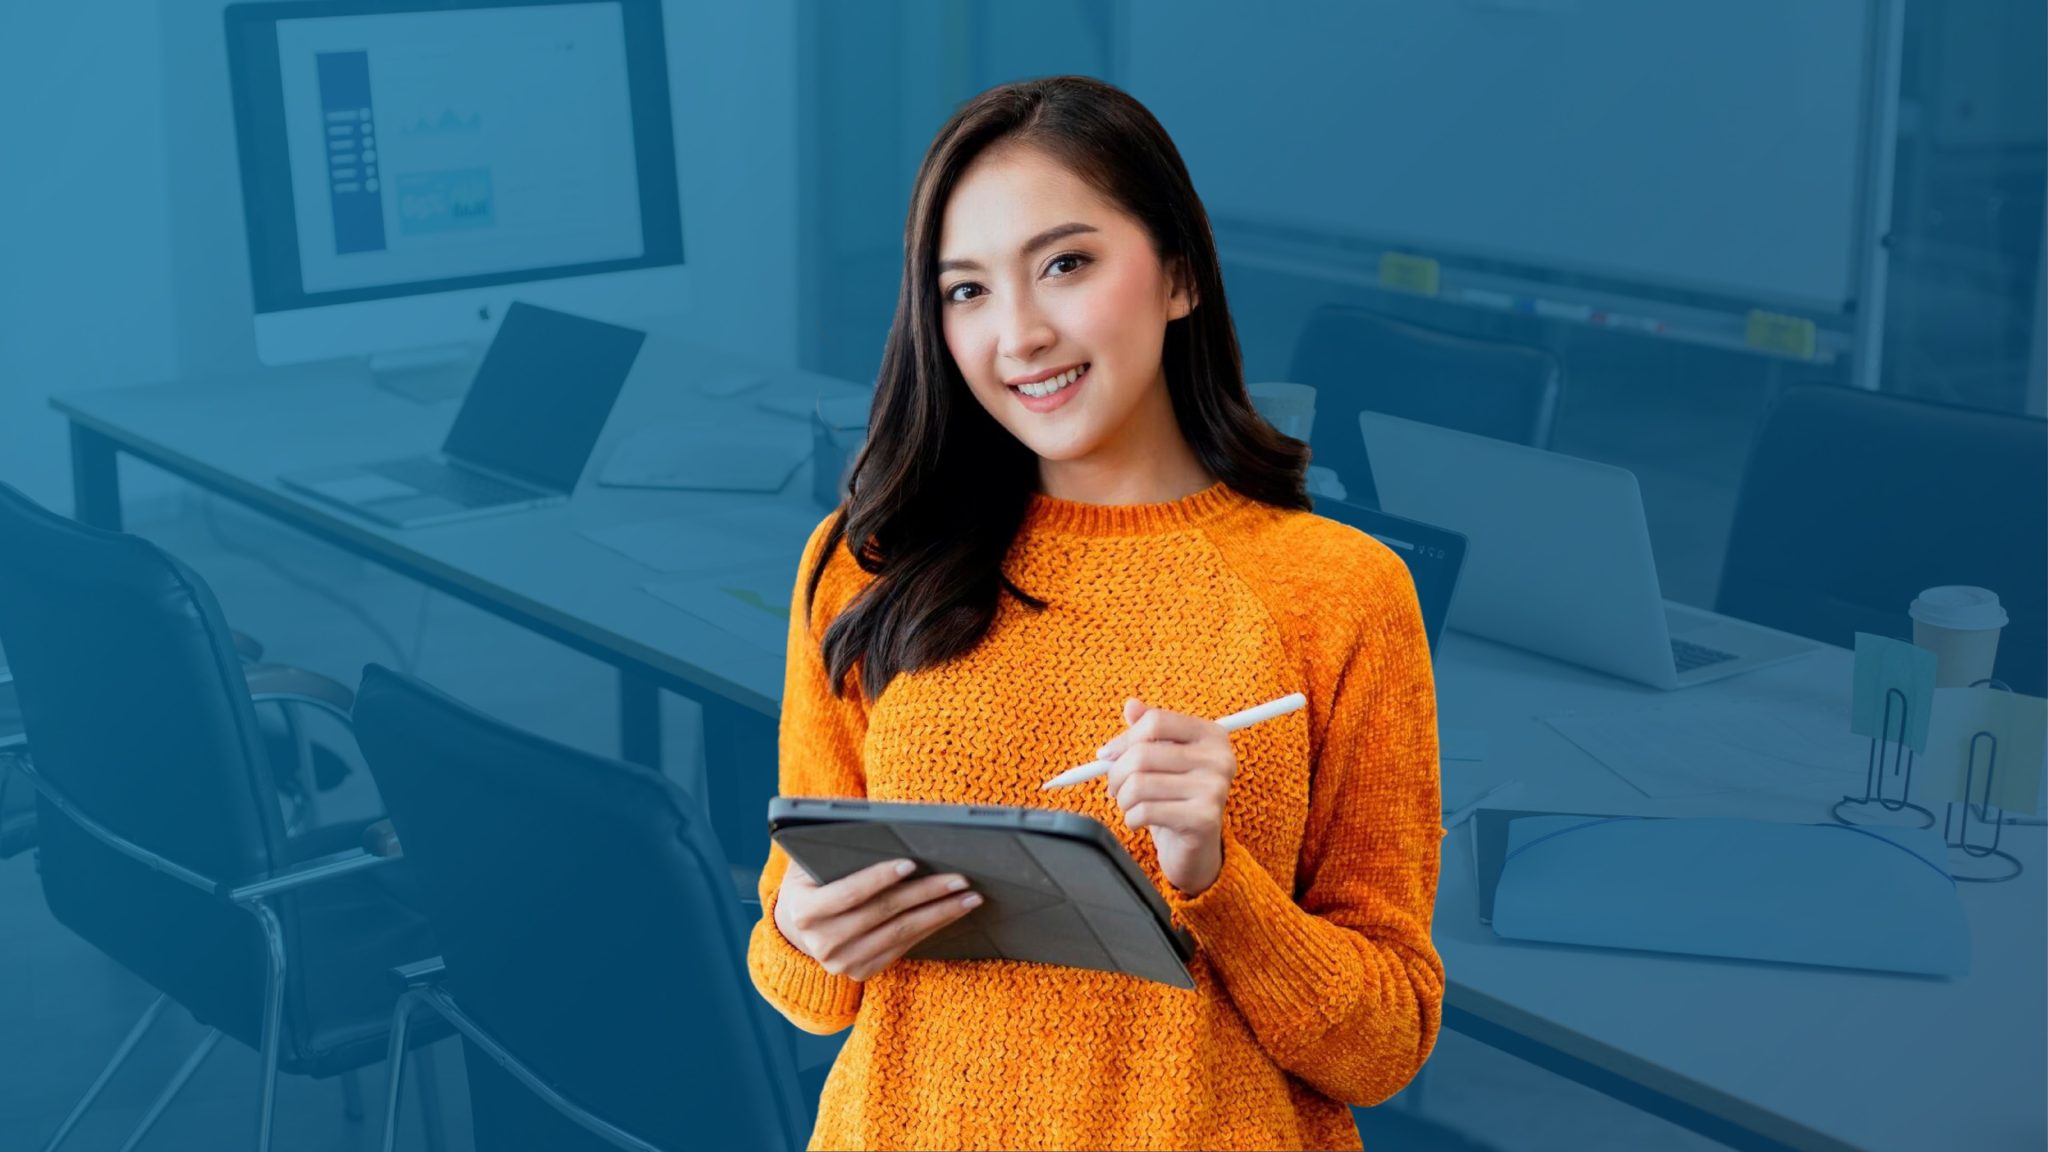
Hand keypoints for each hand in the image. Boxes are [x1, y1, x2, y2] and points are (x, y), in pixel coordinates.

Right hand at [774, 858, 981, 981]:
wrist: (799, 924)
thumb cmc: (812, 878)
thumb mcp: (810, 859)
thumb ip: (833, 846)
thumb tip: (877, 826)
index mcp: (803, 910)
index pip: (848, 894)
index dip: (878, 878)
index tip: (910, 863)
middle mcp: (820, 942)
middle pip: (883, 914)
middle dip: (925, 893)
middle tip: (959, 879)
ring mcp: (841, 962)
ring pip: (900, 934)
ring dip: (939, 914)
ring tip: (968, 897)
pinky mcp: (861, 972)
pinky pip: (903, 948)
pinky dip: (931, 928)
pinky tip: (951, 913)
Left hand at [1097, 698, 1234, 896]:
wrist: (1196, 847)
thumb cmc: (1177, 797)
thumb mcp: (1164, 760)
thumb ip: (1150, 731)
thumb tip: (1132, 705)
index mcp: (1211, 735)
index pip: (1156, 722)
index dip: (1124, 739)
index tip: (1107, 755)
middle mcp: (1219, 758)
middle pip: (1143, 753)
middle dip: (1116, 774)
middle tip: (1114, 787)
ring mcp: (1215, 789)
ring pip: (1139, 784)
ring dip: (1123, 799)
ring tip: (1129, 805)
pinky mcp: (1204, 819)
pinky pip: (1145, 810)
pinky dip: (1131, 818)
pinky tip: (1139, 821)